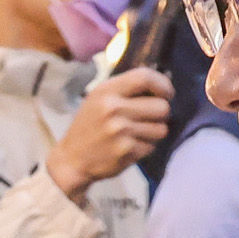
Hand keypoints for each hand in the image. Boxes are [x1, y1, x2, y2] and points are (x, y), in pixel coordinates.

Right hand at [46, 66, 170, 193]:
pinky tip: (129, 147)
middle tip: (149, 118)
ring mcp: (120, 131)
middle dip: (161, 114)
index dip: (162, 85)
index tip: (166, 93)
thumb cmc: (90, 126)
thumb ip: (126, 89)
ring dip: (154, 132)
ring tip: (136, 134)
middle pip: (161, 107)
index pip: (145, 77)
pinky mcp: (126, 151)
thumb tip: (162, 85)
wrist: (72, 159)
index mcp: (106, 91)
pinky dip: (145, 147)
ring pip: (161, 129)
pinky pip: (152, 146)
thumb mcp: (99, 99)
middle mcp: (112, 109)